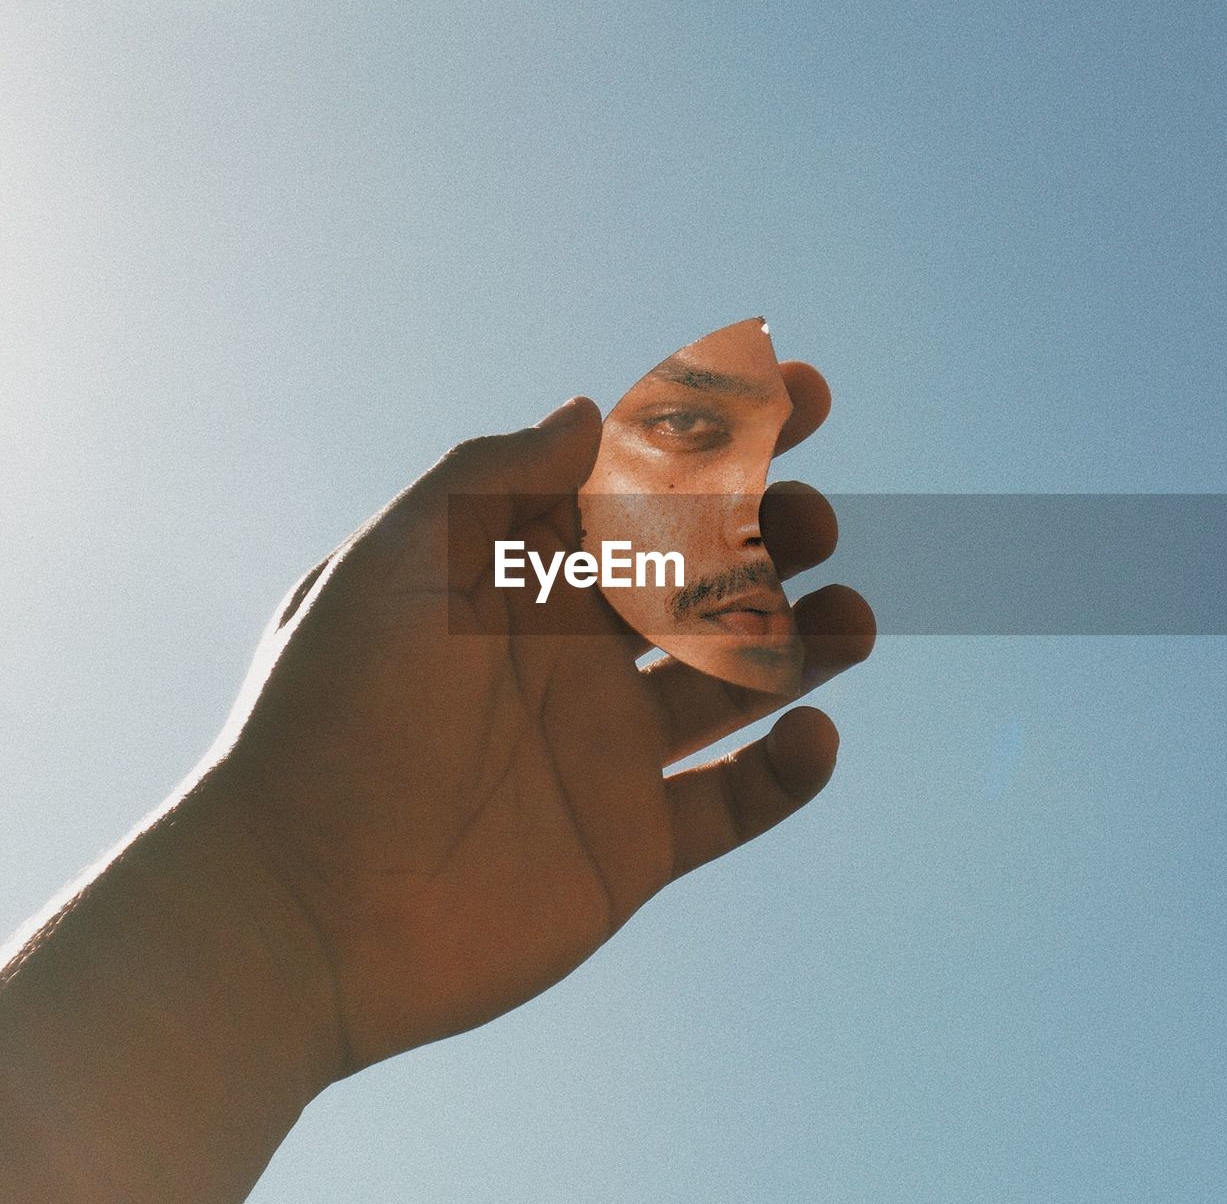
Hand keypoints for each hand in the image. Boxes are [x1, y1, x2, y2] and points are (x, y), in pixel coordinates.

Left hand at [212, 366, 873, 1076]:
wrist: (297, 912)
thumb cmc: (327, 723)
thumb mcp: (393, 569)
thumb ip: (490, 482)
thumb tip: (587, 411)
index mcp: (518, 580)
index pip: (638, 487)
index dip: (722, 436)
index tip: (802, 391)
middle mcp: (571, 656)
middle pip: (703, 579)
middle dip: (771, 536)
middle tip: (812, 522)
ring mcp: (606, 752)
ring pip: (736, 684)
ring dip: (805, 645)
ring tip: (851, 619)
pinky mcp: (631, 847)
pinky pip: (736, 804)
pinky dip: (786, 775)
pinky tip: (812, 738)